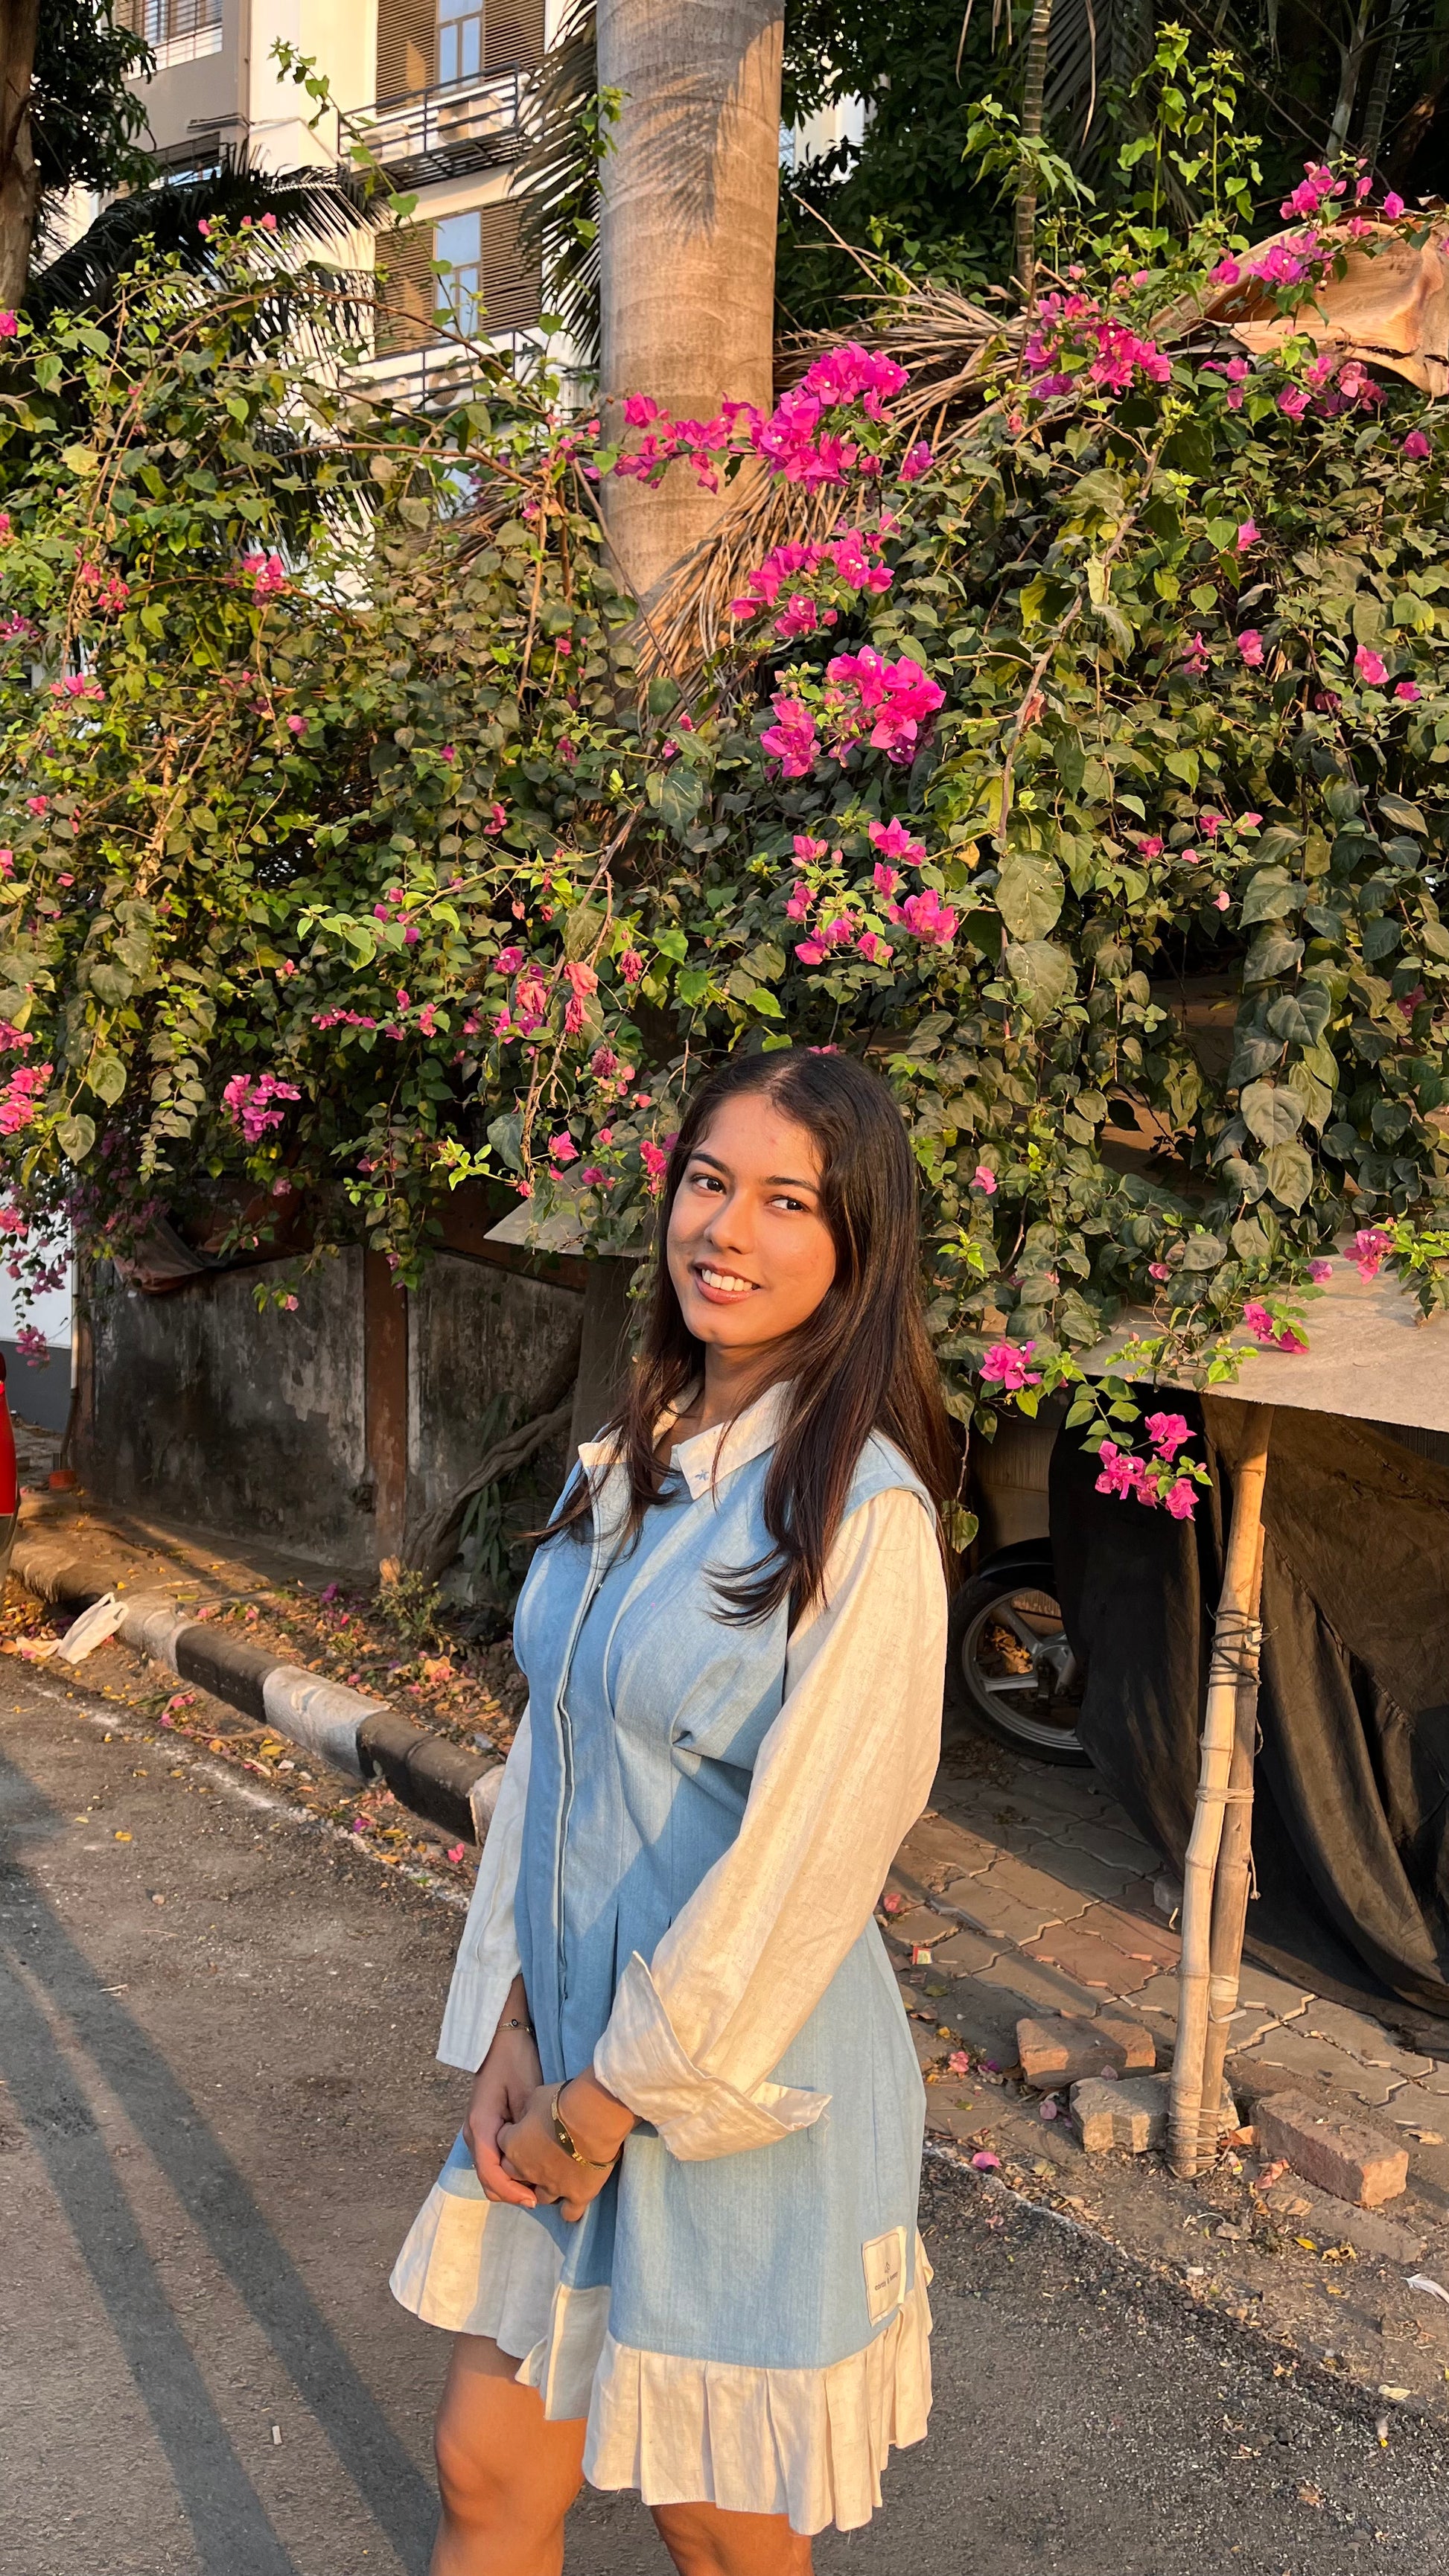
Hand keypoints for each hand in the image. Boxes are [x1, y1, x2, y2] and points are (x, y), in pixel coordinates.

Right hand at [464, 1989, 543, 2207]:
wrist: (502, 2039)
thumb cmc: (515, 2061)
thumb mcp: (526, 2094)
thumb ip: (525, 2130)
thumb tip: (535, 2163)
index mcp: (481, 2126)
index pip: (490, 2172)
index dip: (512, 2191)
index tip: (535, 2198)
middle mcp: (474, 2135)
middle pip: (488, 2180)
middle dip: (513, 2192)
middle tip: (545, 2194)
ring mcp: (478, 2134)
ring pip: (490, 2173)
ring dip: (512, 2183)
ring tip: (542, 2183)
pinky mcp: (486, 2131)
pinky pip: (495, 2161)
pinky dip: (510, 2171)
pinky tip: (533, 2168)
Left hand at [498, 2073, 634, 2224]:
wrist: (593, 2117)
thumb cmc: (563, 2101)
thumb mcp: (536, 2096)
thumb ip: (526, 2111)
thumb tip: (527, 2117)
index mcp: (513, 2145)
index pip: (502, 2143)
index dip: (511, 2134)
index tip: (522, 2126)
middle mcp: (527, 2170)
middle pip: (514, 2174)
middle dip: (521, 2166)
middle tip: (537, 2153)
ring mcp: (552, 2186)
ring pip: (539, 2196)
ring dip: (543, 2187)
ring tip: (555, 2176)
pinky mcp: (576, 2194)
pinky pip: (569, 2213)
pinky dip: (569, 2209)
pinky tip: (571, 2202)